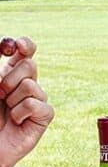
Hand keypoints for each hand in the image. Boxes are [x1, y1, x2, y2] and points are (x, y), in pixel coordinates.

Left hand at [0, 37, 53, 166]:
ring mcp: (37, 99)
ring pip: (31, 85)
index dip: (25, 45)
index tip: (18, 44)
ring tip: (6, 112)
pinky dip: (20, 112)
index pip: (25, 52)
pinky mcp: (44, 115)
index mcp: (10, 73)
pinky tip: (16, 121)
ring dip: (12, 99)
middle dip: (10, 78)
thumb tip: (3, 46)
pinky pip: (36, 104)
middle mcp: (26, 84)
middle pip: (30, 65)